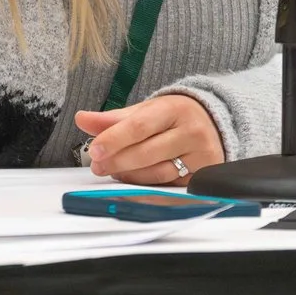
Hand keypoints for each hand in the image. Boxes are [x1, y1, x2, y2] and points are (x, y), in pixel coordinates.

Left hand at [74, 93, 225, 185]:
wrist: (213, 122)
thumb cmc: (174, 116)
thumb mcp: (146, 110)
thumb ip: (113, 118)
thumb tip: (82, 119)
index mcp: (174, 109)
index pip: (139, 126)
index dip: (114, 140)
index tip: (95, 149)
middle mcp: (191, 132)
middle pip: (147, 153)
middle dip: (117, 161)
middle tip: (97, 165)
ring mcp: (199, 156)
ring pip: (157, 173)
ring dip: (129, 175)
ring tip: (112, 170)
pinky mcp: (202, 175)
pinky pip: (168, 185)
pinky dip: (146, 184)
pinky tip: (133, 179)